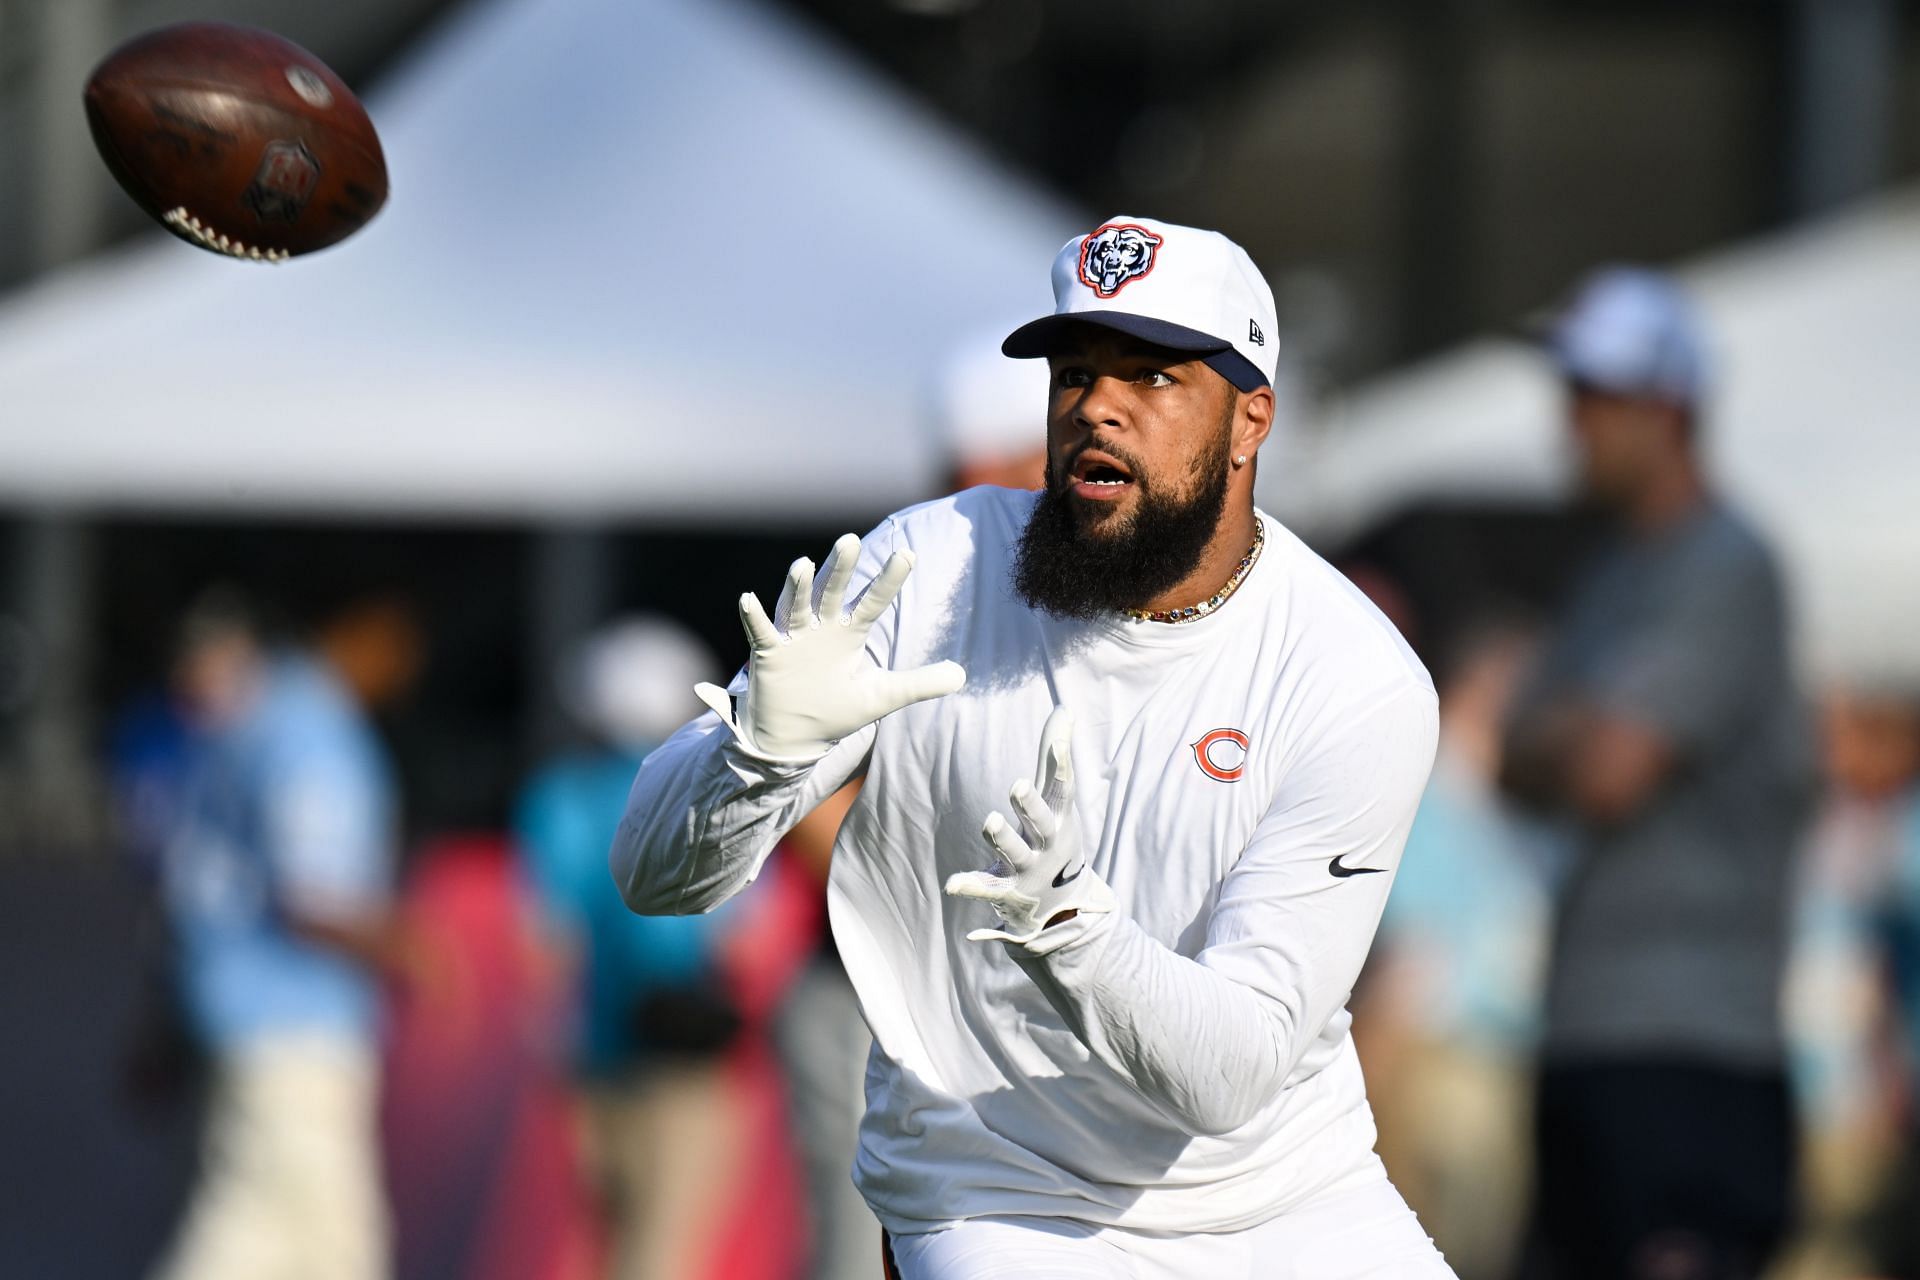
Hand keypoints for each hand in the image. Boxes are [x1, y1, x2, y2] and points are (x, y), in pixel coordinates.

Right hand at [696, 533, 965, 763]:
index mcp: (850, 632)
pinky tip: (749, 599)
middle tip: (850, 540)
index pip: (873, 601)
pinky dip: (755, 617)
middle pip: (832, 591)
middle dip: (840, 568)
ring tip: (802, 564)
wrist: (794, 737)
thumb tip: (962, 675)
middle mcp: (821, 627)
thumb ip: (920, 683)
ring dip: (798, 586)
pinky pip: (761, 633)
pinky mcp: (768, 656)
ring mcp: (793, 639)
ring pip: (796, 605)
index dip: (888, 580)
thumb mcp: (882, 696)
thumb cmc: (837, 708)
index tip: (908, 554)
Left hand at [946, 706, 1115, 944]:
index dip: (1062, 766)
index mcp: (1059, 818)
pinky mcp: (1005, 890)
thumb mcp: (1057, 802)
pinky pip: (987, 888)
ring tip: (990, 820)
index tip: (1059, 744)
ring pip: (1015, 853)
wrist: (1061, 907)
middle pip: (1041, 824)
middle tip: (1017, 785)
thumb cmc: (1052, 837)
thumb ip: (1054, 758)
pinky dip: (971, 886)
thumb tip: (1064, 709)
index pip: (1062, 790)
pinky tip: (952, 884)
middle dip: (1030, 806)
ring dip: (1003, 838)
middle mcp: (1046, 844)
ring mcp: (1027, 869)